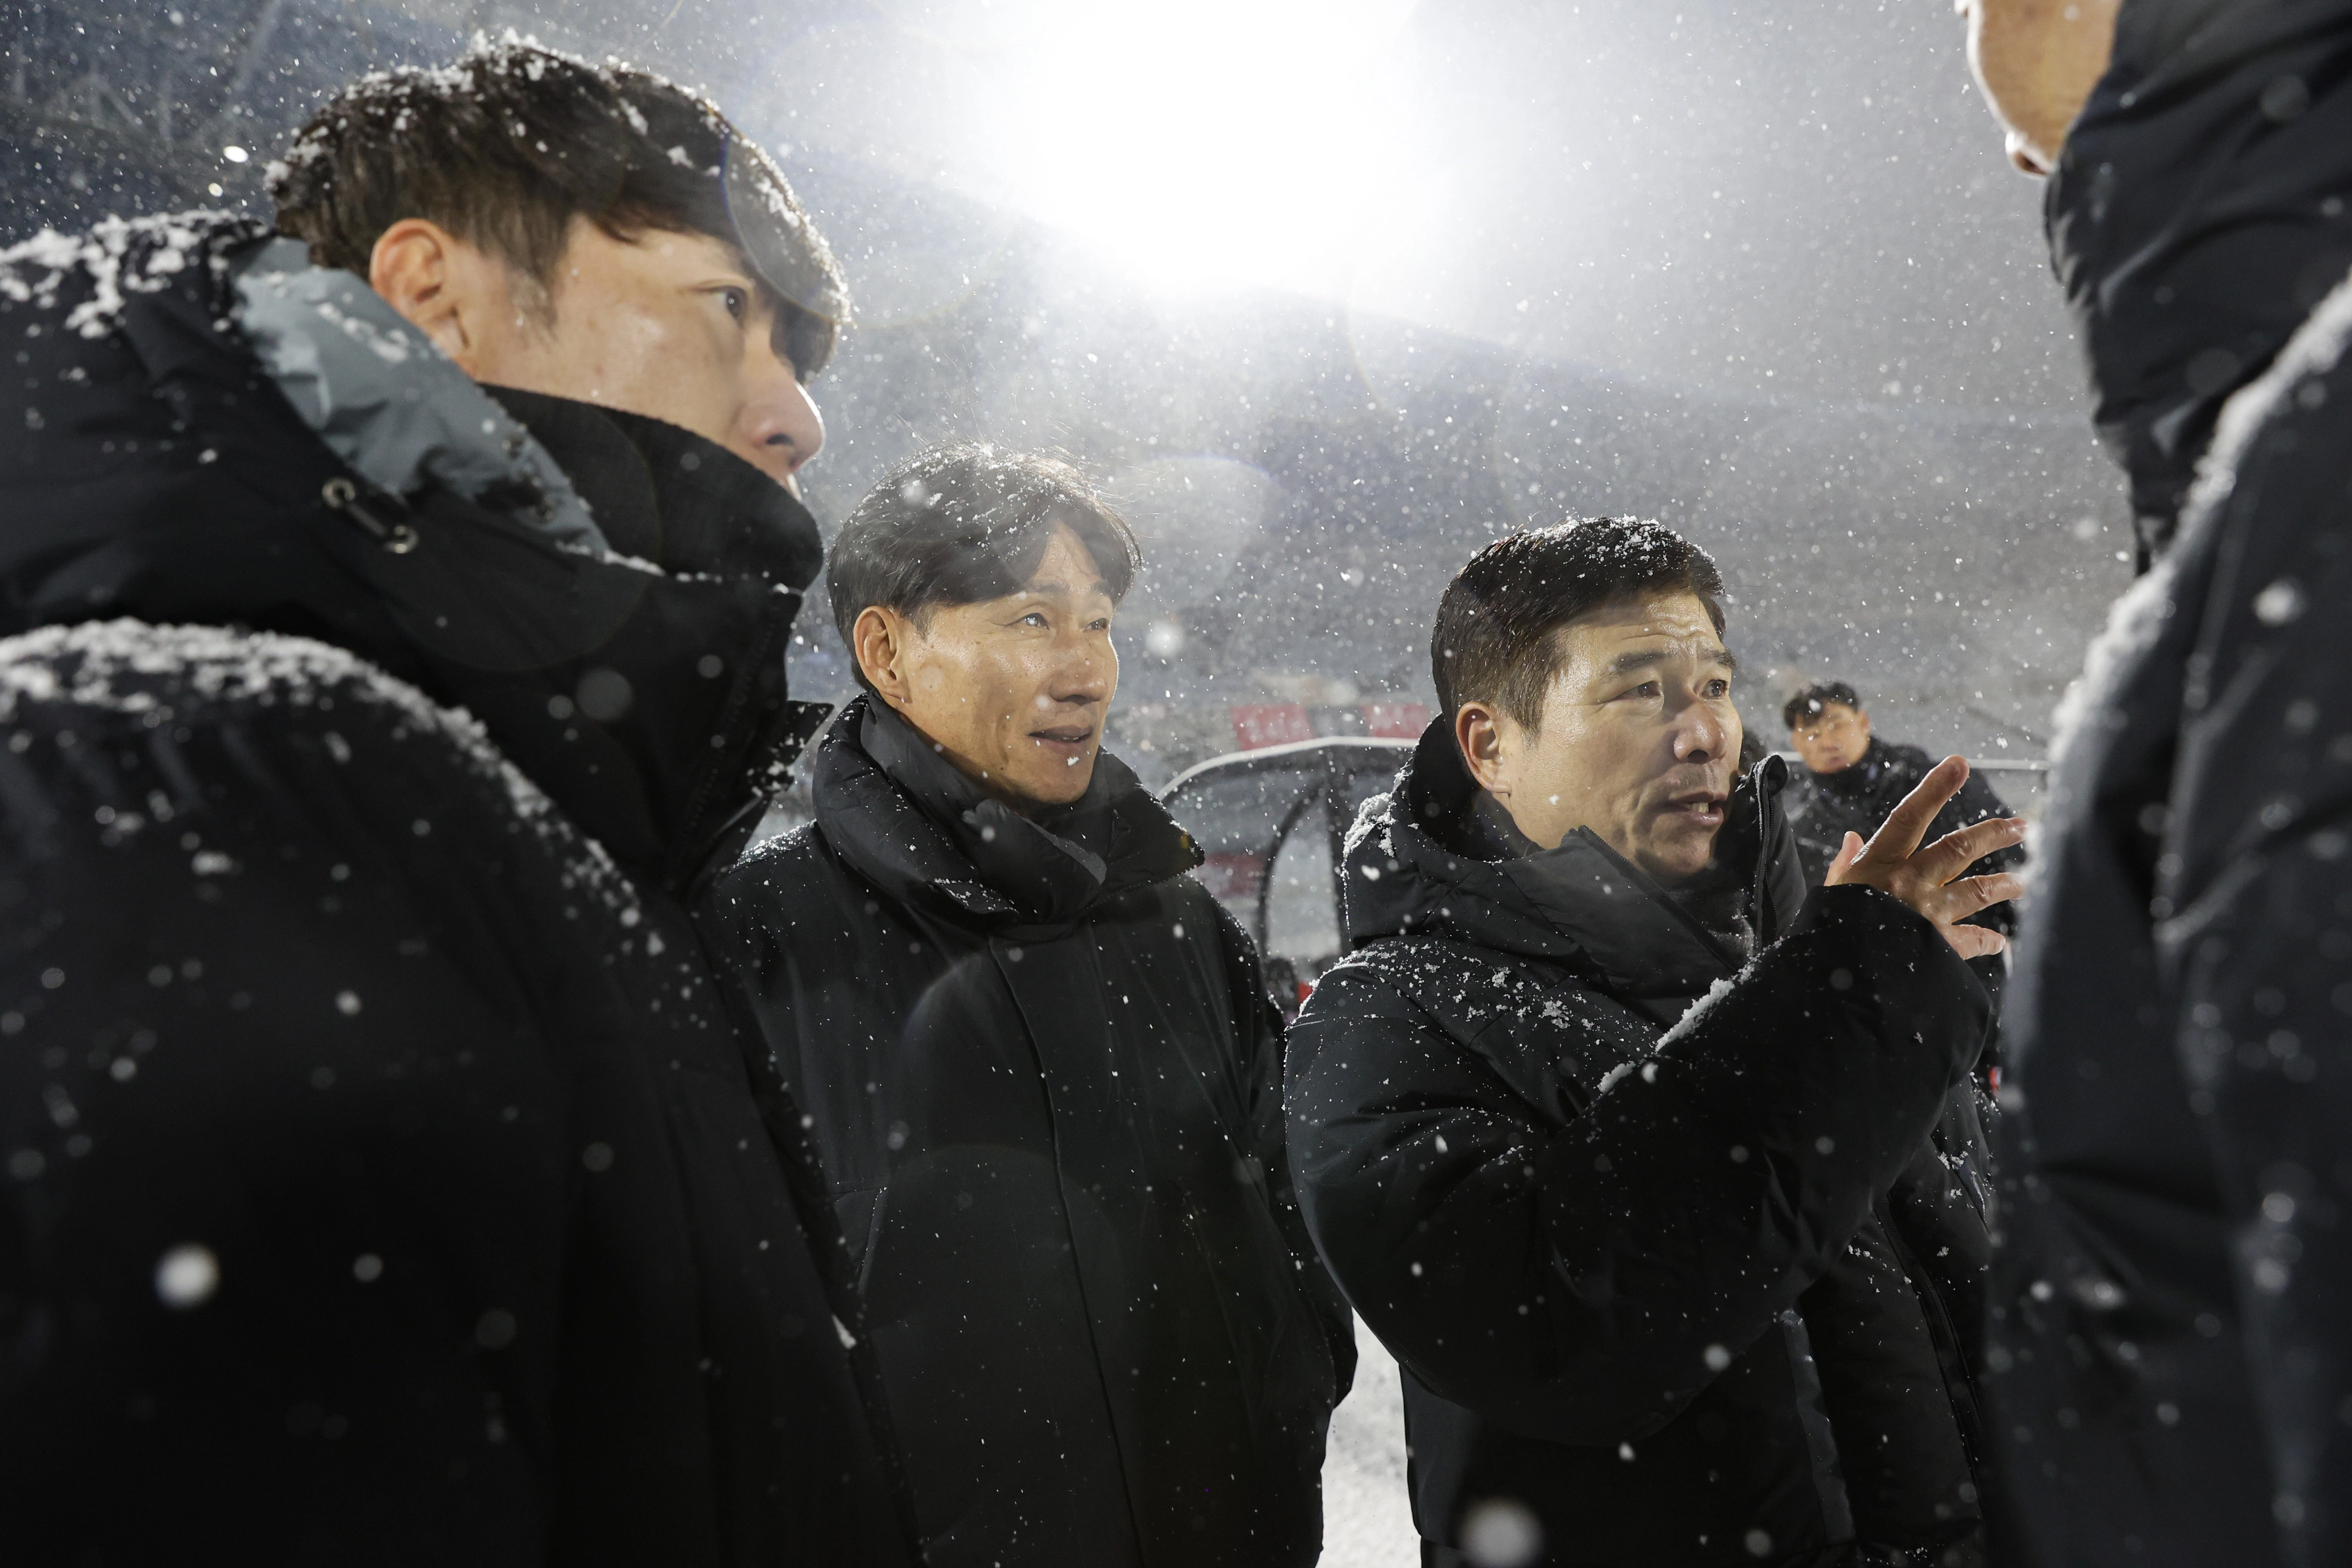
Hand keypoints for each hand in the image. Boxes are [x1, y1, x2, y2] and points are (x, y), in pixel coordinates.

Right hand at [1823, 755, 2025, 959]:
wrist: (1838, 976)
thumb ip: (1844, 864)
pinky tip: (1999, 942)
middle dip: (1993, 833)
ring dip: (2003, 884)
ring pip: (1976, 890)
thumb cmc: (1829, 928)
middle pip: (1958, 848)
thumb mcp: (1831, 891)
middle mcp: (1908, 883)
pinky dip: (1987, 941)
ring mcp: (1926, 914)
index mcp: (1878, 864)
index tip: (1959, 764)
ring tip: (2021, 882)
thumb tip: (1852, 838)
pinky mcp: (1937, 946)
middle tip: (2021, 826)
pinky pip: (1971, 940)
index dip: (1934, 789)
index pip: (1909, 817)